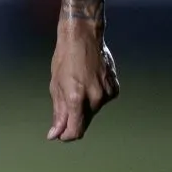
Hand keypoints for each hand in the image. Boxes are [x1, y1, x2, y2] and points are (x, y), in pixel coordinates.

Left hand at [47, 22, 118, 141]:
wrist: (83, 36)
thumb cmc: (65, 57)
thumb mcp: (56, 84)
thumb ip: (58, 112)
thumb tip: (56, 133)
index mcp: (76, 97)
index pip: (76, 130)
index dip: (67, 135)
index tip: (60, 134)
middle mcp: (94, 98)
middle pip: (85, 120)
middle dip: (74, 116)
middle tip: (67, 98)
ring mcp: (107, 93)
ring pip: (94, 110)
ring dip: (86, 104)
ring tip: (79, 82)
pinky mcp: (115, 88)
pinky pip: (104, 100)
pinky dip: (96, 95)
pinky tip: (91, 79)